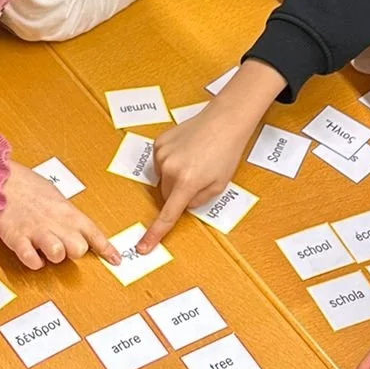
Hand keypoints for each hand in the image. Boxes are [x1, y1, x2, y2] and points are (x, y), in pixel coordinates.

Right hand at [0, 165, 115, 269]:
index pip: (94, 233)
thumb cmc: (29, 187)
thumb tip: (79, 228)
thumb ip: (68, 215)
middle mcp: (55, 222)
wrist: (2, 181)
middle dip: (74, 252)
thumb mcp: (56, 197)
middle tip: (64, 247)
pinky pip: (31, 259)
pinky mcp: (17, 238)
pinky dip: (34, 262)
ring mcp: (36, 231)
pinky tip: (32, 255)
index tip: (116, 260)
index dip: (107, 249)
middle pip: (78, 249)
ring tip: (46, 250)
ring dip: (54, 257)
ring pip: (57, 254)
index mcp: (67, 211)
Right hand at [141, 62, 284, 251]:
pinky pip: (161, 162)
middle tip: (198, 179)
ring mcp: (162, 154)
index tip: (143, 247)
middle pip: (166, 195)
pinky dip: (171, 162)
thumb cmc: (226, 152)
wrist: (224, 121)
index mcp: (187, 182)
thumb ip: (198, 200)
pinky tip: (186, 151)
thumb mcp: (219, 185)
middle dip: (178, 194)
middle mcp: (170, 169)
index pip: (167, 215)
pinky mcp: (159, 143)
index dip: (154, 234)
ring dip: (175, 176)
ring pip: (162, 179)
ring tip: (195, 160)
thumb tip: (182, 204)